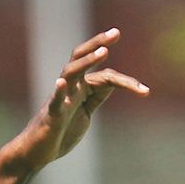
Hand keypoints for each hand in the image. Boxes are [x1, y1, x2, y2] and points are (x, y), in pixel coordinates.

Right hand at [28, 28, 148, 164]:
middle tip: (115, 33)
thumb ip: (96, 95)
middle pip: (82, 58)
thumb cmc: (62, 129)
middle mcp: (71, 87)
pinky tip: (62, 82)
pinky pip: (54, 100)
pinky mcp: (52, 115)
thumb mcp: (85, 111)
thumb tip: (112, 82)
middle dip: (98, 44)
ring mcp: (60, 98)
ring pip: (71, 72)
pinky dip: (59, 91)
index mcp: (81, 87)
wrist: (39, 150)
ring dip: (87, 61)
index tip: (145, 91)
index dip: (126, 81)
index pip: (105, 76)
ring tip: (103, 51)